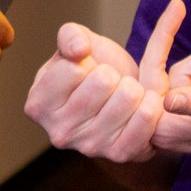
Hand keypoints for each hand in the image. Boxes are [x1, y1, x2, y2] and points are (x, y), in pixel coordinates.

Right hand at [24, 1, 190, 163]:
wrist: (120, 100)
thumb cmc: (92, 70)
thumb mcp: (76, 43)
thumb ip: (70, 36)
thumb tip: (78, 49)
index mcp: (39, 104)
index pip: (74, 69)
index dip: (88, 62)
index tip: (87, 71)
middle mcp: (59, 132)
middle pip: (104, 82)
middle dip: (113, 74)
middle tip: (110, 83)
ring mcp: (89, 146)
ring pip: (128, 97)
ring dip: (133, 87)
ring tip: (125, 94)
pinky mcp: (120, 154)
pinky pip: (146, 118)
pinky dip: (151, 104)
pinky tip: (141, 106)